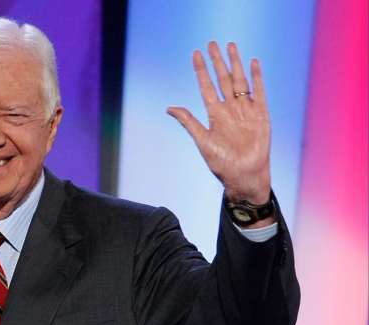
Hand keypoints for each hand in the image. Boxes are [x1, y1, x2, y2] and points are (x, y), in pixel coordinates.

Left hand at [167, 42, 270, 203]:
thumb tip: (169, 107)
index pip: (206, 86)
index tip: (195, 54)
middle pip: (223, 79)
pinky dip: (257, 77)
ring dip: (235, 64)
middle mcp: (230, 109)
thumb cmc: (222, 163)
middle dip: (217, 62)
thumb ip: (189, 122)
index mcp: (214, 115)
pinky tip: (253, 63)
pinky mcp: (261, 114)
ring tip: (231, 46)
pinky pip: (259, 91)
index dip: (201, 70)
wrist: (244, 175)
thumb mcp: (202, 140)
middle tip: (212, 43)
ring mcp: (246, 110)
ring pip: (240, 81)